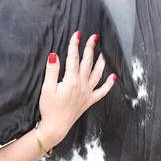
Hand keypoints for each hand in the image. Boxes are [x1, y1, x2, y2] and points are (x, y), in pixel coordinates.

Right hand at [37, 31, 115, 148]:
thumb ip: (52, 70)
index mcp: (71, 80)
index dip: (75, 45)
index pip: (73, 58)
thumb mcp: (47, 88)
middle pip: (87, 63)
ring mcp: (87, 93)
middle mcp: (82, 85)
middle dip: (90, 48)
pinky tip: (113, 78)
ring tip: (104, 53)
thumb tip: (54, 54)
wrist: (56, 127)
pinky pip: (102, 92)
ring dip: (101, 62)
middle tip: (94, 37)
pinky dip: (109, 84)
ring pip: (97, 74)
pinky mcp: (89, 101)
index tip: (77, 34)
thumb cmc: (49, 108)